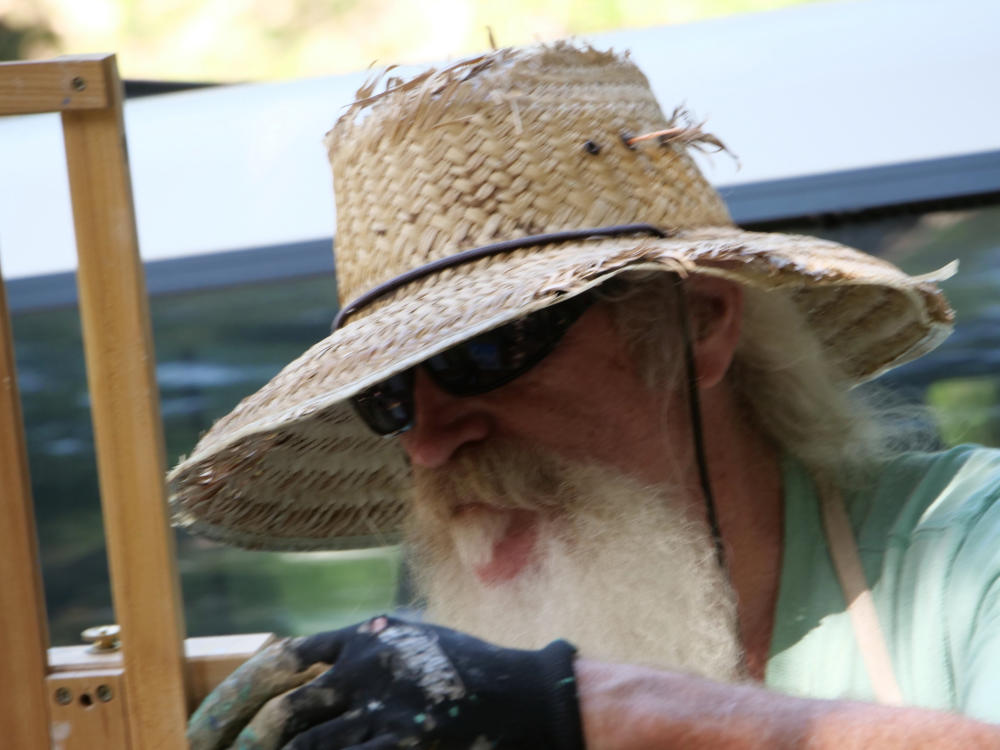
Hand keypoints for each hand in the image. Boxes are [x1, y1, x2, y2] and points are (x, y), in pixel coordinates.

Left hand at [188, 615, 583, 749]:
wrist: (526, 697)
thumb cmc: (463, 672)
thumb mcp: (407, 644)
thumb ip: (357, 655)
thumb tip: (291, 671)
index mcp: (365, 636)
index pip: (281, 661)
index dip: (235, 695)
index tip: (205, 728)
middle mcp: (368, 669)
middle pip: (283, 713)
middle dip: (241, 743)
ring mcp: (385, 712)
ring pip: (304, 749)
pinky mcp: (401, 745)